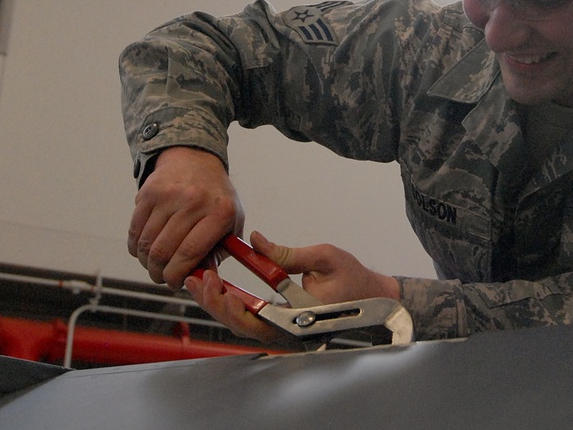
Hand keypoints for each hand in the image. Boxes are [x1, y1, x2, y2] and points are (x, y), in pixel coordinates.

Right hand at [128, 146, 243, 288]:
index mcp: (220, 213)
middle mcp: (194, 201)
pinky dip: (134, 246)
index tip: (174, 284)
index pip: (190, 253)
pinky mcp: (149, 191)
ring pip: (146, 242)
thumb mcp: (231, 223)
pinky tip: (142, 250)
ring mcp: (170, 194)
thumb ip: (220, 252)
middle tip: (161, 278)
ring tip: (152, 266)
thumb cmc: (216, 199)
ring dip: (145, 262)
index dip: (177, 275)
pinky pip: (134, 228)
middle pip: (164, 251)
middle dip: (158, 273)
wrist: (196, 160)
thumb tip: (203, 280)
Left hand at [184, 231, 399, 343]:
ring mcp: (285, 331)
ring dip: (219, 304)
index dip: (228, 304)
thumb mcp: (324, 257)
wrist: (375, 297)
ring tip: (200, 281)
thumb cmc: (354, 279)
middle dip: (214, 304)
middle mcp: (289, 332)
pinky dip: (232, 304)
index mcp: (299, 319)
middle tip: (197, 279)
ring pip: (243, 325)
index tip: (213, 282)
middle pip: (241, 327)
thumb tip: (255, 241)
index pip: (255, 320)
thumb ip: (286, 253)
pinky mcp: (283, 325)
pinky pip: (252, 320)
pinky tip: (217, 288)